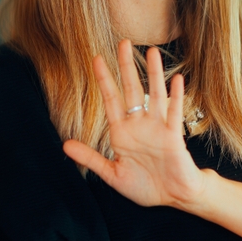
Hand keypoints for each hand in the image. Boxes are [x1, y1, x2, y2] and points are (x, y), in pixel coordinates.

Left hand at [63, 40, 205, 208]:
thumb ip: (91, 158)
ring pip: (155, 94)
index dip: (104, 79)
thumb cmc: (145, 186)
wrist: (173, 198)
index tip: (96, 58)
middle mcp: (139, 124)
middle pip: (132, 89)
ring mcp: (157, 127)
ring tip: (153, 51)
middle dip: (127, 66)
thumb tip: (64, 146)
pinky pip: (174, 113)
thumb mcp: (112, 174)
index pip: (111, 99)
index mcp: (122, 132)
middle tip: (123, 42)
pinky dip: (176, 96)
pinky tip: (177, 79)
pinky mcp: (174, 136)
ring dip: (154, 74)